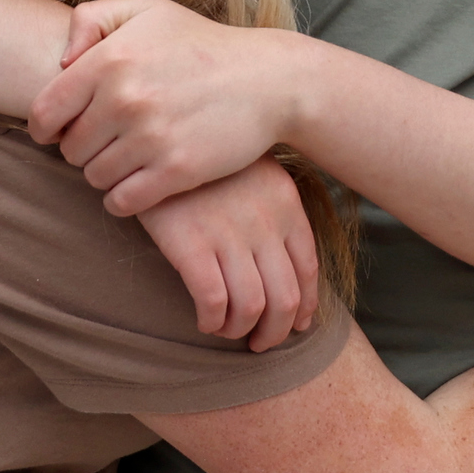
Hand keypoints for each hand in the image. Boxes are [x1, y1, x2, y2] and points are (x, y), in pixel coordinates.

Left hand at [29, 0, 308, 216]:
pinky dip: (123, 199)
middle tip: (109, 141)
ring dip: (106, 174)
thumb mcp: (147, 10)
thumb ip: (92, 20)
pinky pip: (122, 202)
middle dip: (83, 149)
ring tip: (128, 159)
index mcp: (110, 59)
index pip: (45, 112)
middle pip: (70, 150)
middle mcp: (125, 98)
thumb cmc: (202, 44)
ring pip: (94, 178)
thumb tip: (61, 62)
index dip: (47, 127)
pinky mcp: (176, 170)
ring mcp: (151, 137)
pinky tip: (138, 184)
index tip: (61, 131)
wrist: (270, 80)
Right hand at [136, 158, 322, 351]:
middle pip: (284, 299)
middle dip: (275, 332)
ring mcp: (229, 234)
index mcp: (286, 206)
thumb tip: (284, 259)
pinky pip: (212, 300)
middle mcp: (265, 223)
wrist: (165, 129)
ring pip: (251, 307)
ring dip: (240, 331)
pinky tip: (204, 320)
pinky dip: (212, 320)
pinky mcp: (190, 242)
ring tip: (226, 331)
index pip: (308, 271)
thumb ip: (273, 209)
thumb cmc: (209, 156)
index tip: (295, 324)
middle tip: (260, 343)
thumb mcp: (256, 172)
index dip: (304, 307)